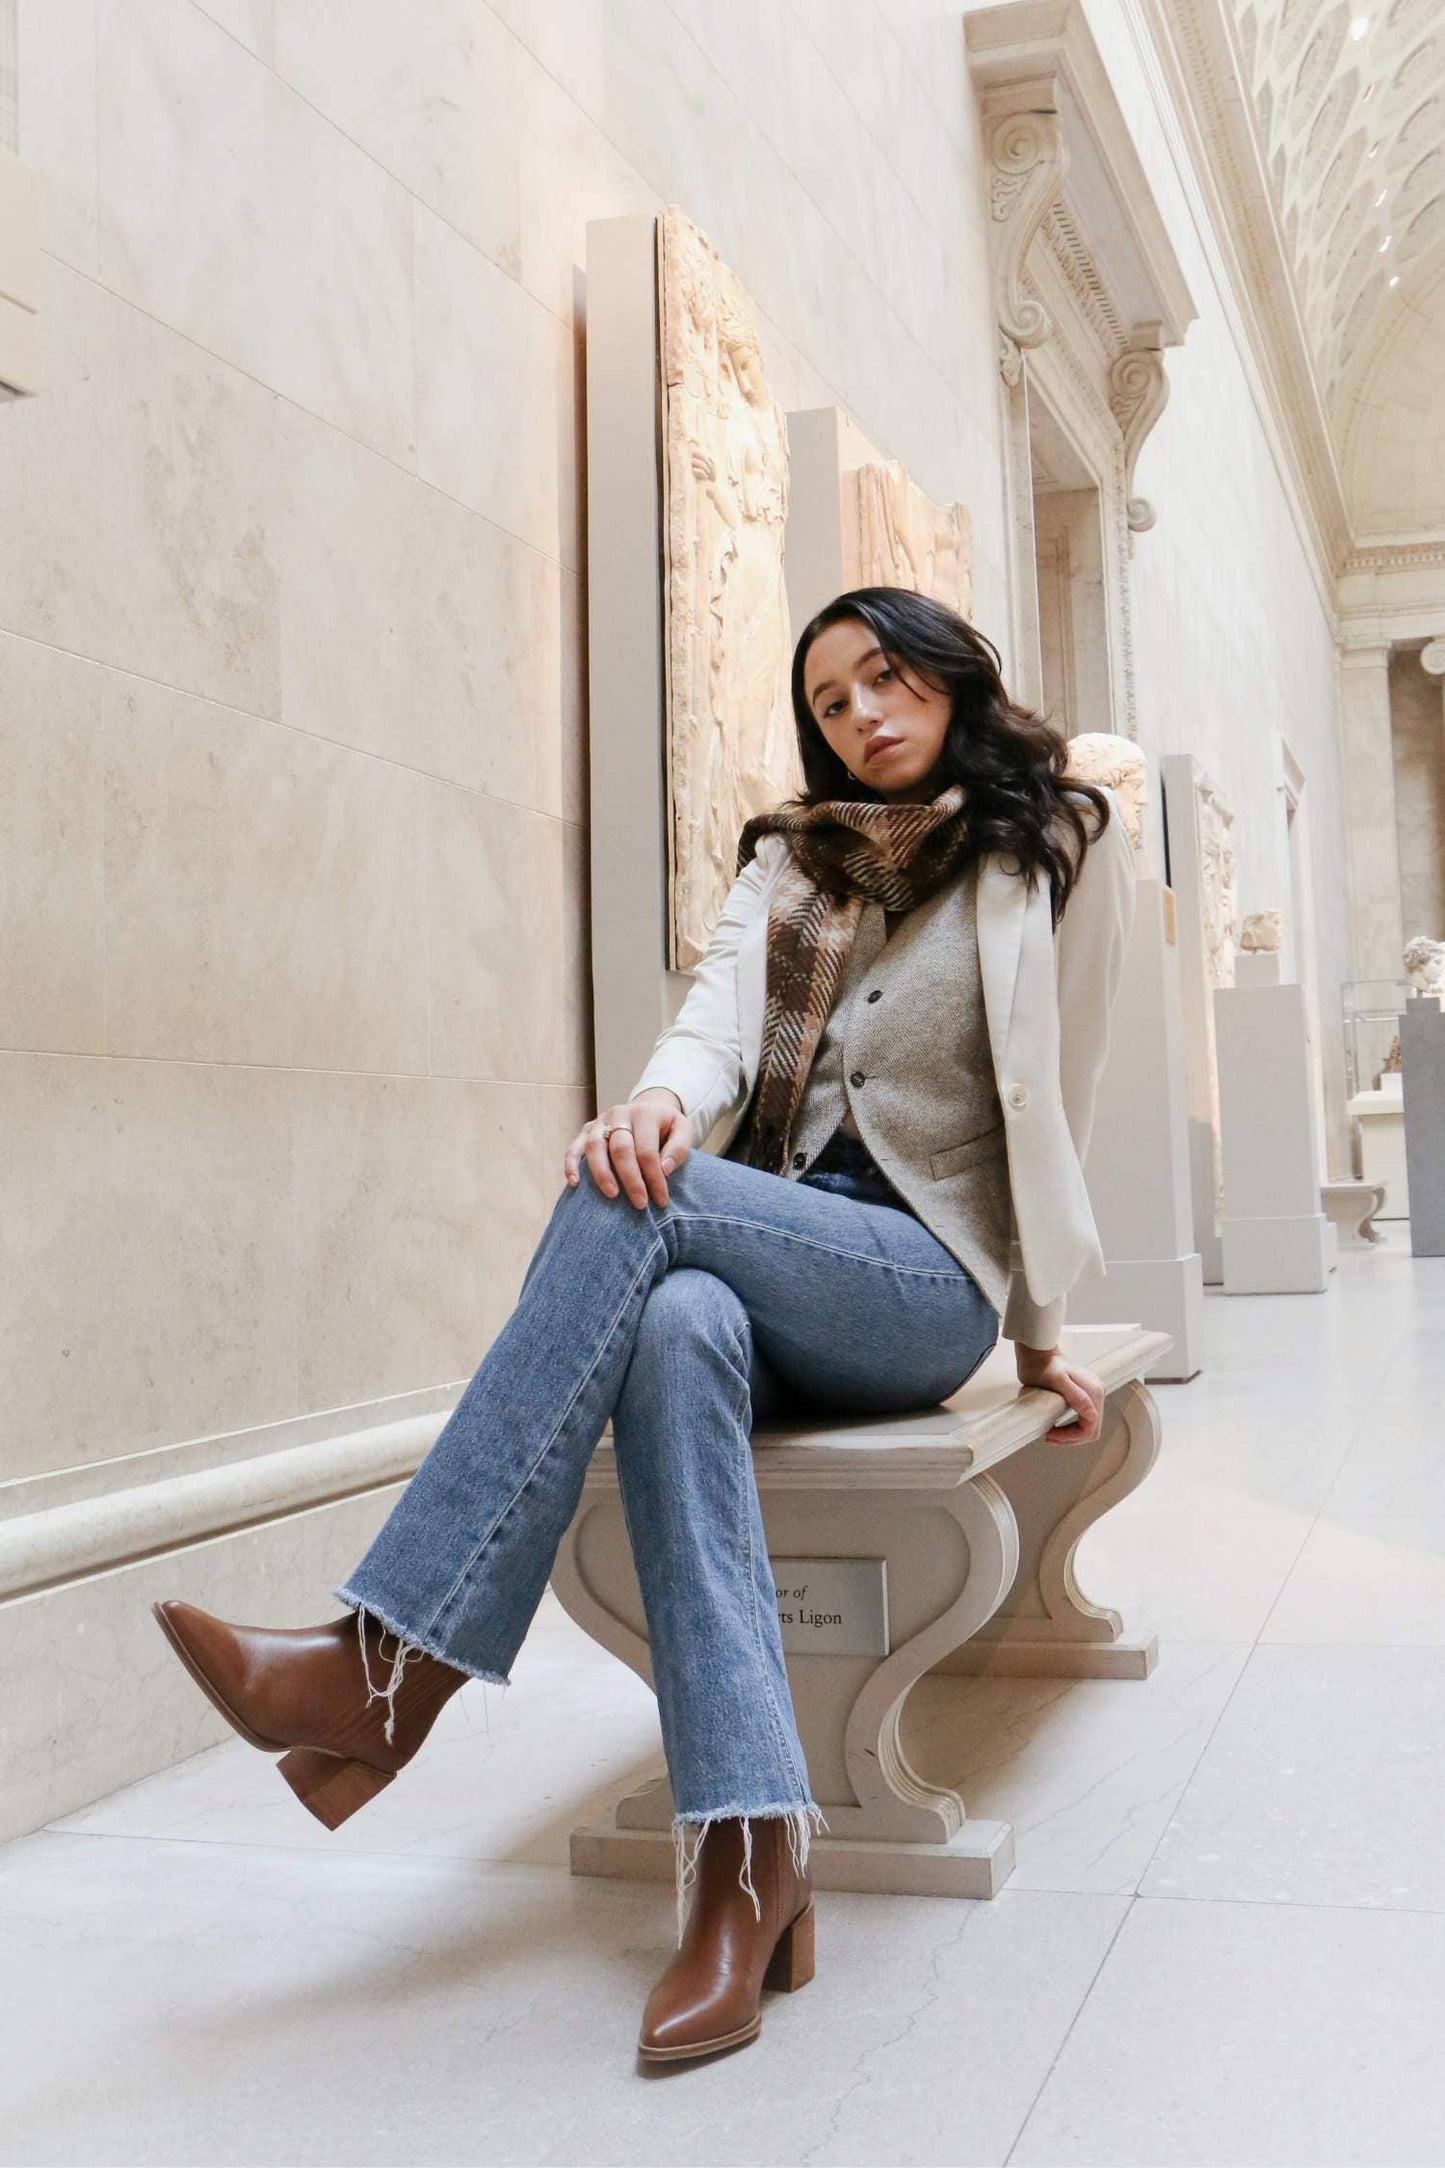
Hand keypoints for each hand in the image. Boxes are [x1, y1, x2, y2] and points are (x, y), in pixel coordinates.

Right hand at [564, 1090, 694, 1209]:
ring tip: (612, 1195)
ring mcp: (600, 1121)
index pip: (647, 1150)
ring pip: (595, 1147)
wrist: (648, 1109)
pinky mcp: (587, 1130)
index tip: (661, 1200)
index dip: (654, 1177)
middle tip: (640, 1204)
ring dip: (602, 1173)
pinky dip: (571, 1164)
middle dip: (630, 1179)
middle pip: (621, 1148)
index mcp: (645, 1113)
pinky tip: (575, 1183)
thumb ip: (679, 1148)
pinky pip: (574, 1147)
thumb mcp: (682, 1130)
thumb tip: (664, 1169)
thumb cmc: (666, 1128)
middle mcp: (619, 1113)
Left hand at [1013, 1343, 1104, 1444]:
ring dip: (1072, 1435)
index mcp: (1094, 1391)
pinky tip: (1058, 1426)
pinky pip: (1084, 1418)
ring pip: (1089, 1426)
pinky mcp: (1084, 1394)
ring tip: (1052, 1434)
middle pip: (1092, 1429)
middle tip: (1051, 1437)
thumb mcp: (1058, 1380)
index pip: (1090, 1427)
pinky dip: (1072, 1427)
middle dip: (1071, 1438)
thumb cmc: (1044, 1364)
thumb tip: (1091, 1414)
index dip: (1071, 1436)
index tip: (1052, 1434)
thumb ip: (1076, 1396)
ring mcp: (1092, 1393)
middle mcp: (1097, 1392)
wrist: (1038, 1352)